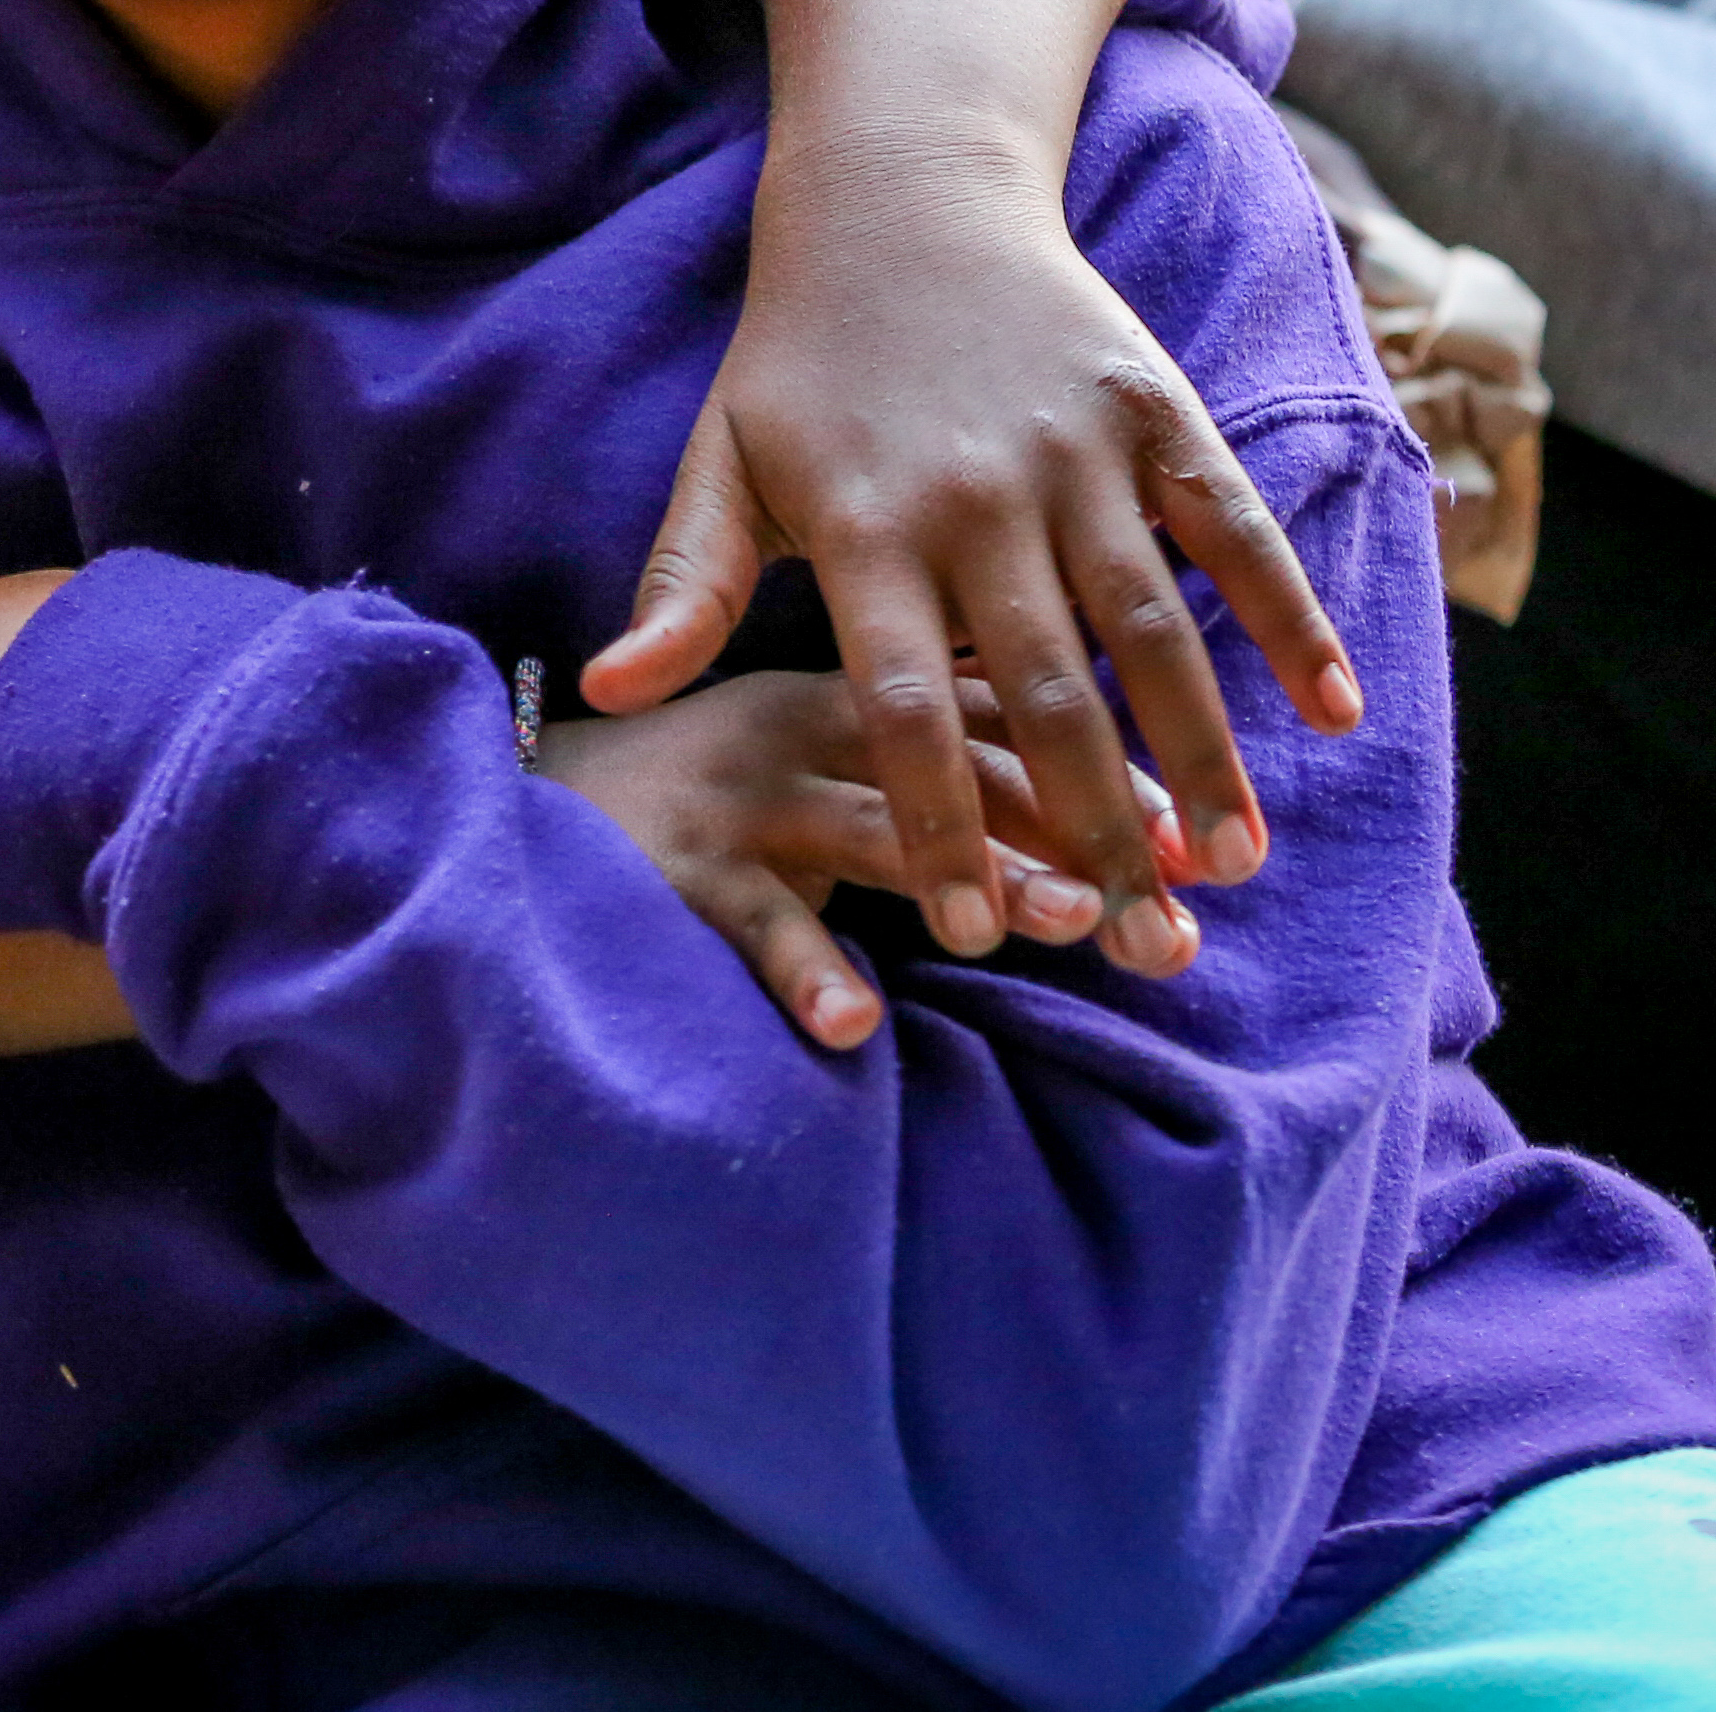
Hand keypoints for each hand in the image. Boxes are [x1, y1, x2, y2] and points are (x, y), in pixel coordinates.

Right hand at [539, 671, 1130, 1050]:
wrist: (523, 791)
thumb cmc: (707, 785)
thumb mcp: (822, 747)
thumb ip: (932, 761)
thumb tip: (1086, 811)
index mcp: (850, 689)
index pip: (1000, 718)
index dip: (1104, 776)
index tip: (1192, 845)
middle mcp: (802, 725)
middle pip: (962, 767)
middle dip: (1074, 840)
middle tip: (1166, 915)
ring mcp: (740, 796)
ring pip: (872, 830)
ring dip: (973, 876)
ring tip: (1061, 930)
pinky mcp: (673, 869)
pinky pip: (748, 922)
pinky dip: (800, 969)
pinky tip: (856, 1026)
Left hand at [591, 130, 1362, 980]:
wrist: (903, 189)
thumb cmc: (801, 354)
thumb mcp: (722, 459)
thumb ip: (686, 586)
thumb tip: (607, 693)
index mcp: (865, 526)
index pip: (905, 706)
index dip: (941, 822)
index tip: (979, 935)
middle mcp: (978, 497)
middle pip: (1048, 691)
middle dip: (1097, 830)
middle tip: (1148, 955)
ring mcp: (1077, 452)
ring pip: (1155, 628)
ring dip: (1205, 753)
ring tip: (1231, 866)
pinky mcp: (1156, 409)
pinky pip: (1236, 528)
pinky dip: (1291, 615)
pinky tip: (1338, 714)